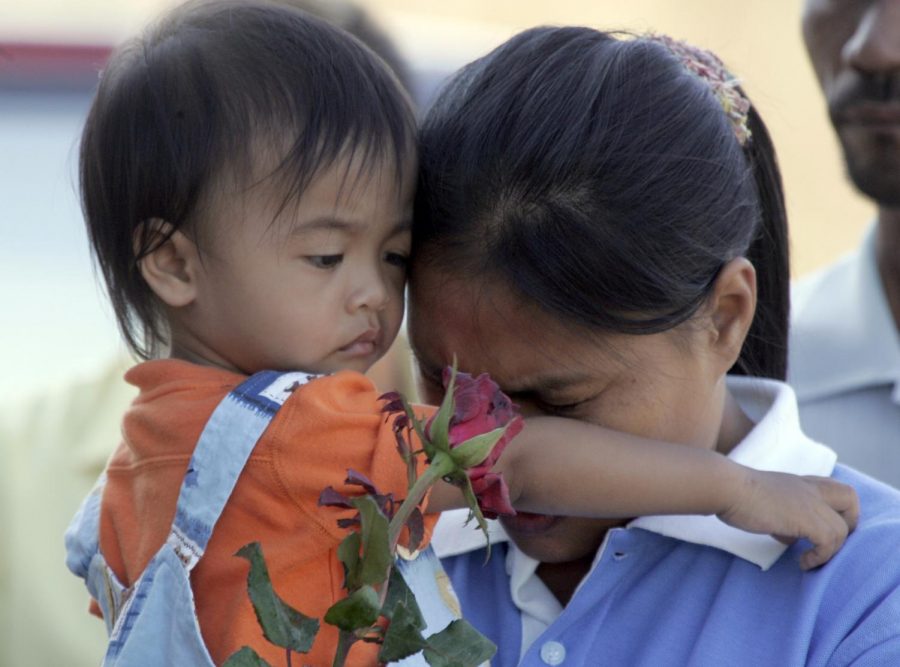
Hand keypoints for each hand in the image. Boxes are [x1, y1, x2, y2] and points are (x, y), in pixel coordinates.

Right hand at [717, 469, 858, 569]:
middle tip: (828, 541)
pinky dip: (820, 557)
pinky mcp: (806, 519)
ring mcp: (809, 503)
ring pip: (842, 528)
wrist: (727, 488)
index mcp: (799, 483)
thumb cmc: (735, 494)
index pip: (833, 489)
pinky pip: (829, 541)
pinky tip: (803, 563)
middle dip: (848, 522)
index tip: (817, 530)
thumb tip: (789, 537)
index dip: (834, 510)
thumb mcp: (765, 502)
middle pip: (850, 498)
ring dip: (831, 550)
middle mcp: (809, 489)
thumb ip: (783, 516)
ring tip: (811, 560)